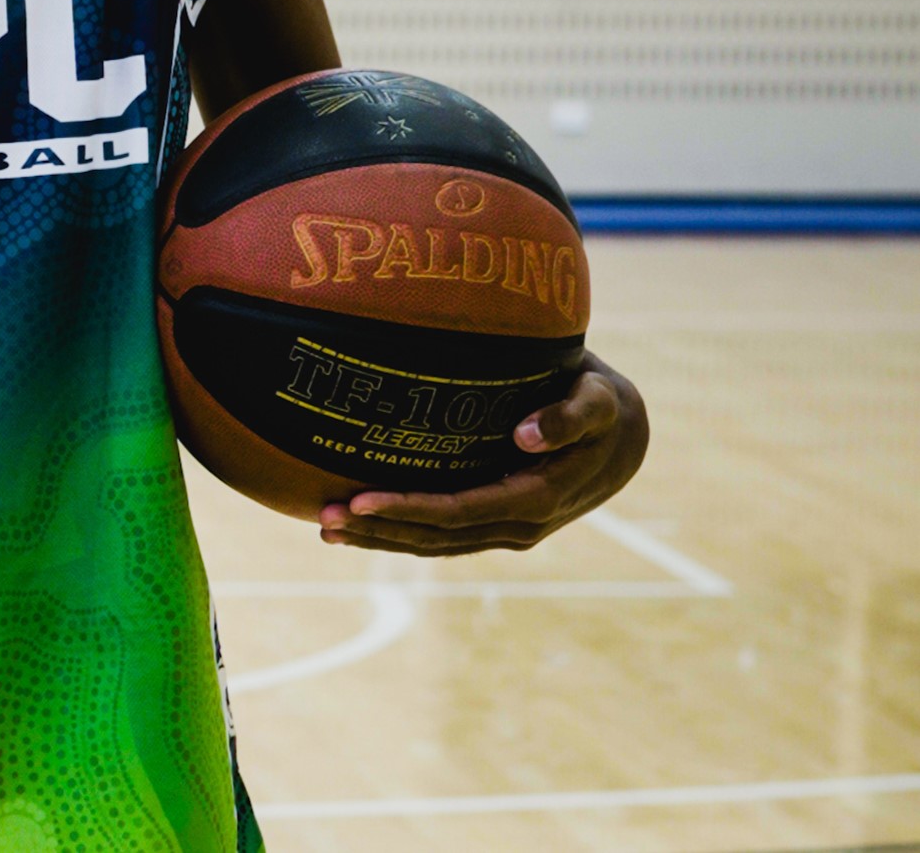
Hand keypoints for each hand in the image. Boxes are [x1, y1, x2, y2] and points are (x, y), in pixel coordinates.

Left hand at [319, 351, 648, 555]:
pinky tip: (358, 525)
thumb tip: (527, 435)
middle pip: (437, 535)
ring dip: (380, 539)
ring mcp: (507, 529)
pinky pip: (442, 536)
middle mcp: (519, 524)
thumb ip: (570, 415)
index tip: (359, 499)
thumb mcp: (598, 400)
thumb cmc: (601, 404)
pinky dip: (400, 533)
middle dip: (379, 529)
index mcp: (538, 497)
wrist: (622, 436)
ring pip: (435, 543)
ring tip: (325, 528)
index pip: (460, 511)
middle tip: (322, 518)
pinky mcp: (495, 522)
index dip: (408, 508)